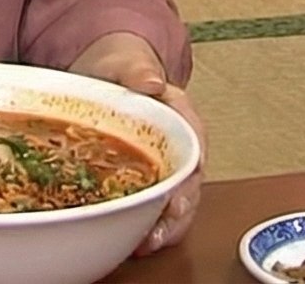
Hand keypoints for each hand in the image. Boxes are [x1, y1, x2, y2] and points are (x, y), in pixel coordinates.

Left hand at [68, 33, 203, 255]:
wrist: (108, 71)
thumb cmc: (122, 66)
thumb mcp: (125, 60)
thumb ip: (137, 70)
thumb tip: (151, 81)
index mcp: (183, 117)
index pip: (196, 148)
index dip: (189, 177)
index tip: (179, 198)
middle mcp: (181, 146)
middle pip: (190, 185)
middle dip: (178, 213)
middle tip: (158, 233)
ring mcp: (165, 165)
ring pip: (176, 202)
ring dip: (164, 226)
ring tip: (144, 244)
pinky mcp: (147, 178)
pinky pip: (153, 205)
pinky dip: (144, 224)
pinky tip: (130, 240)